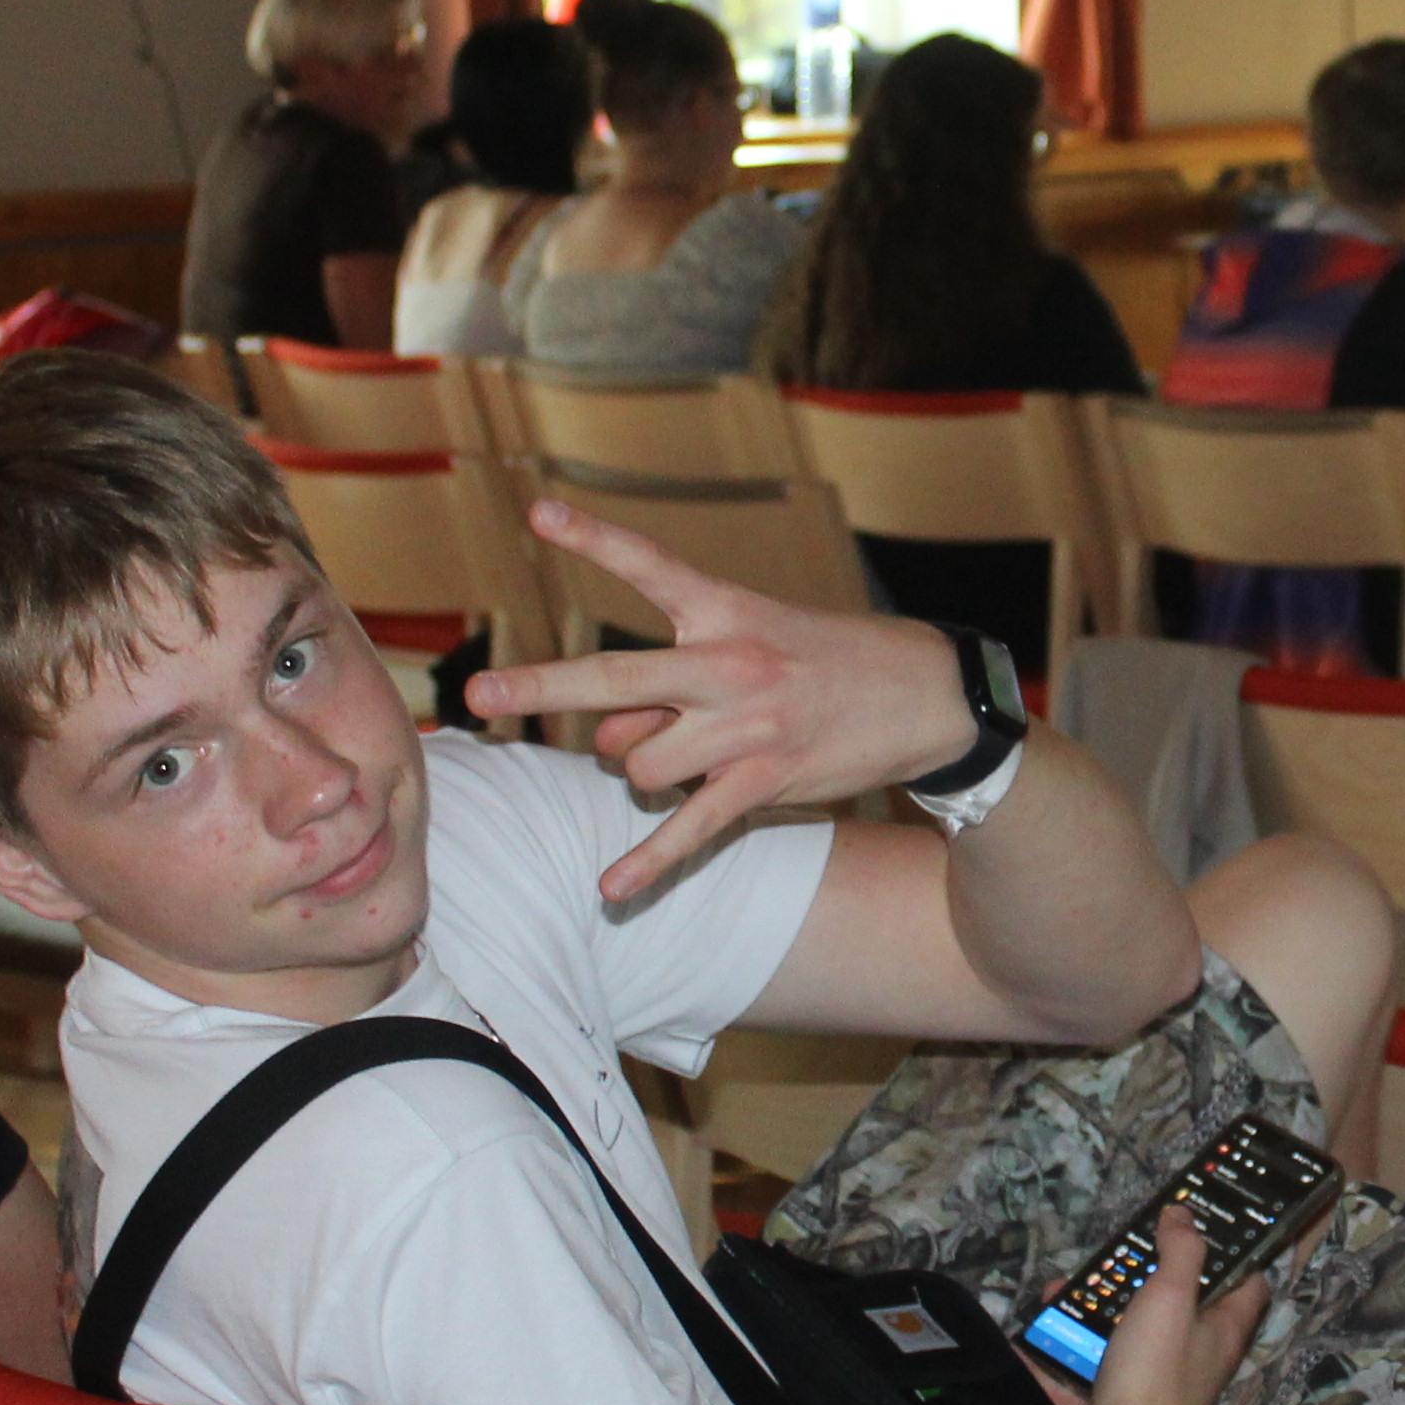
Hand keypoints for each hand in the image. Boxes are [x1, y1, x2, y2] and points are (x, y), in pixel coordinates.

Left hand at [463, 499, 980, 902]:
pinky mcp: (766, 780)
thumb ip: (672, 686)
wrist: (924, 696)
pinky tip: (610, 890)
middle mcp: (730, 664)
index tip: (537, 514)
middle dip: (540, 687)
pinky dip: (648, 863)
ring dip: (638, 769)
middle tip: (479, 693)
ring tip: (682, 756)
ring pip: (642, 763)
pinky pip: (690, 828)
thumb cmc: (827, 661)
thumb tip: (607, 739)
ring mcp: (747, 727)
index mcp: (727, 611)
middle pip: (615, 679)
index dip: (593, 540)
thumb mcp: (753, 644)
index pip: (652, 567)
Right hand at [1030, 1195, 1270, 1404]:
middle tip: (1116, 1252)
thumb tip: (1186, 1213)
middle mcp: (1197, 1359)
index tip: (1207, 1223)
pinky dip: (1066, 1351)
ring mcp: (1156, 1386)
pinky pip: (1090, 1369)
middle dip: (1142, 1278)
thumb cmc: (1154, 1374)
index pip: (1249, 1283)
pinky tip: (1040, 1330)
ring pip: (1126, 1335)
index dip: (1236, 1251)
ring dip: (1093, 1312)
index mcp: (1223, 1332)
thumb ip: (1180, 1251)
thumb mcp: (1171, 1298)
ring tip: (1063, 1289)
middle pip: (1177, 1306)